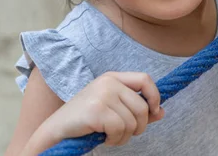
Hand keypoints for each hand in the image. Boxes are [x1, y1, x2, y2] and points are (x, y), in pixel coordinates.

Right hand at [45, 72, 163, 145]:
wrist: (56, 130)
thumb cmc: (85, 121)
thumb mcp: (113, 109)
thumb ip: (136, 109)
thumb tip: (161, 112)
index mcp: (112, 77)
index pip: (145, 79)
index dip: (154, 96)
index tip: (154, 112)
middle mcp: (108, 82)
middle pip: (142, 107)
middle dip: (138, 127)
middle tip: (122, 133)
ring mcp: (102, 94)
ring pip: (132, 122)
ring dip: (124, 136)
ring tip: (110, 135)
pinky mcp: (97, 110)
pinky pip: (120, 129)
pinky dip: (115, 140)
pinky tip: (104, 138)